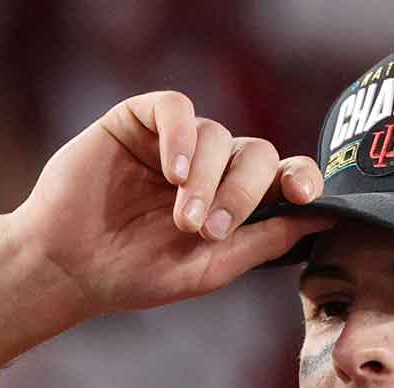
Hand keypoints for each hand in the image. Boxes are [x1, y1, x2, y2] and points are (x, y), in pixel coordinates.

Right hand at [9, 91, 330, 317]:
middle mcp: (213, 165)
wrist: (69, 267)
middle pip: (257, 155)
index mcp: (237, 199)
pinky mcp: (140, 120)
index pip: (286, 175)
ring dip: (206, 179)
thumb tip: (324, 219)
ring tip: (183, 218)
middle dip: (243, 193)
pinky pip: (177, 108)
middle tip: (210, 230)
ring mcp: (178, 141)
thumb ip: (264, 242)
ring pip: (217, 135)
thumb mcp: (208, 269)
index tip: (305, 195)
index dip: (303, 178)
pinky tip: (173, 171)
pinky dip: (182, 136)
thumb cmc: (137, 273)